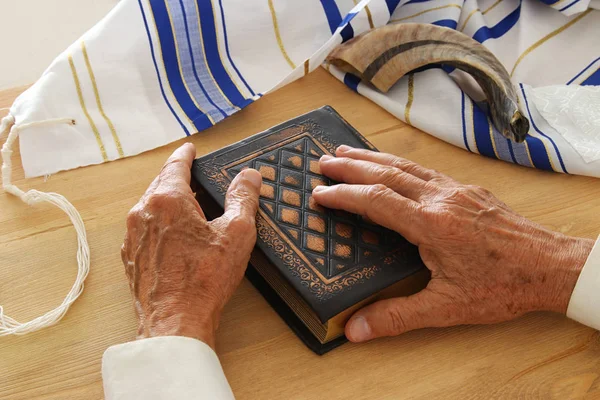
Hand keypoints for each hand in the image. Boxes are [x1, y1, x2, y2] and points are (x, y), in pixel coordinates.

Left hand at [121, 143, 261, 348]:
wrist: (175, 322)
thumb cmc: (205, 279)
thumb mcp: (236, 232)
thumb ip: (243, 198)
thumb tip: (249, 177)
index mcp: (167, 200)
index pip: (175, 166)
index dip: (186, 155)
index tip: (189, 149)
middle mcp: (143, 213)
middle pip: (160, 184)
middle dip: (176, 176)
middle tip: (191, 174)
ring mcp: (133, 237)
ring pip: (150, 206)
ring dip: (167, 200)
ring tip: (186, 204)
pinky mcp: (132, 258)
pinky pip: (145, 229)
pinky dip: (160, 223)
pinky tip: (175, 235)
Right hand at [312, 145, 593, 342]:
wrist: (551, 267)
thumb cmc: (503, 285)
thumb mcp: (447, 307)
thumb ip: (398, 316)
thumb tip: (356, 329)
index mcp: (431, 224)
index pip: (376, 200)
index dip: (344, 195)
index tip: (320, 193)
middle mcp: (441, 198)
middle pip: (386, 173)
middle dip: (351, 165)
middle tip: (323, 161)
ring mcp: (456, 190)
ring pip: (406, 166)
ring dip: (373, 157)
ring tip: (348, 151)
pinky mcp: (468, 190)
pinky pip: (426, 169)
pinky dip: (400, 163)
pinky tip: (394, 164)